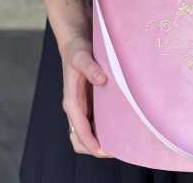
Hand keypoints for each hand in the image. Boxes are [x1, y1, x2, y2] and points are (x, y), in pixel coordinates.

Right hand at [60, 35, 109, 156]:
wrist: (76, 42)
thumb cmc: (77, 50)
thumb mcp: (81, 56)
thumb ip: (90, 67)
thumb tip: (102, 80)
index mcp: (71, 101)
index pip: (78, 129)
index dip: (90, 142)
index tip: (103, 150)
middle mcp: (76, 108)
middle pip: (80, 138)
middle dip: (95, 147)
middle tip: (117, 148)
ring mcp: (83, 106)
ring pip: (88, 133)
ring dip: (100, 139)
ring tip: (121, 141)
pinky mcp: (90, 102)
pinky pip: (96, 122)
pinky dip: (104, 129)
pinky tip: (120, 126)